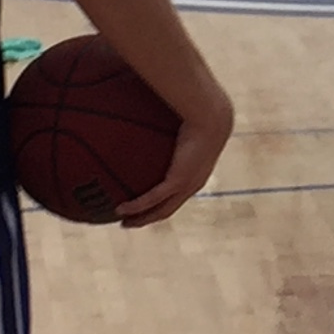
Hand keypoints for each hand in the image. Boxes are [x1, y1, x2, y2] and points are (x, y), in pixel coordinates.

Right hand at [117, 84, 235, 226]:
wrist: (212, 116)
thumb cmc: (200, 112)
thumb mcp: (180, 121)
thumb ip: (166, 121)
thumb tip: (152, 110)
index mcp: (195, 173)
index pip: (178, 193)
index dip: (163, 202)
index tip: (147, 204)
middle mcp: (193, 183)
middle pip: (168, 209)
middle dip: (149, 217)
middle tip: (130, 221)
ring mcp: (186, 184)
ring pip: (161, 210)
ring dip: (142, 219)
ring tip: (123, 223)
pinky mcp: (178, 181)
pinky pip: (153, 198)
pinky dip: (137, 206)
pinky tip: (121, 209)